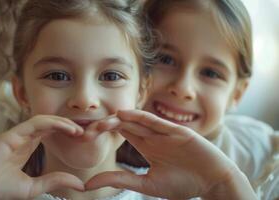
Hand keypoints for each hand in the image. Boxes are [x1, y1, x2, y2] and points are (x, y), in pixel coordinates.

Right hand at [0, 115, 84, 199]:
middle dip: (68, 126)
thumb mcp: (33, 187)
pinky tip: (69, 128)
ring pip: (45, 121)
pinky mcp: (12, 133)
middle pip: (50, 126)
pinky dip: (54, 122)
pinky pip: (36, 122)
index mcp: (25, 149)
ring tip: (80, 130)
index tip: (82, 139)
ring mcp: (17, 135)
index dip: (66, 133)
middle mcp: (23, 139)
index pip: (50, 134)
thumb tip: (81, 185)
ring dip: (64, 123)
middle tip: (86, 132)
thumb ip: (55, 181)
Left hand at [86, 110, 255, 198]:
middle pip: (126, 125)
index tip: (85, 136)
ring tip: (101, 124)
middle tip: (86, 130)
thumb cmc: (184, 183)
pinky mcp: (178, 132)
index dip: (104, 131)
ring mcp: (165, 132)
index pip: (122, 132)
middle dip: (106, 125)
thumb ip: (120, 179)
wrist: (213, 182)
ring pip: (138, 121)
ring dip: (119, 120)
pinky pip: (157, 122)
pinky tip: (124, 115)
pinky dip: (141, 118)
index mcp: (147, 146)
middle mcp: (154, 136)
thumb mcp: (147, 184)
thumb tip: (89, 183)